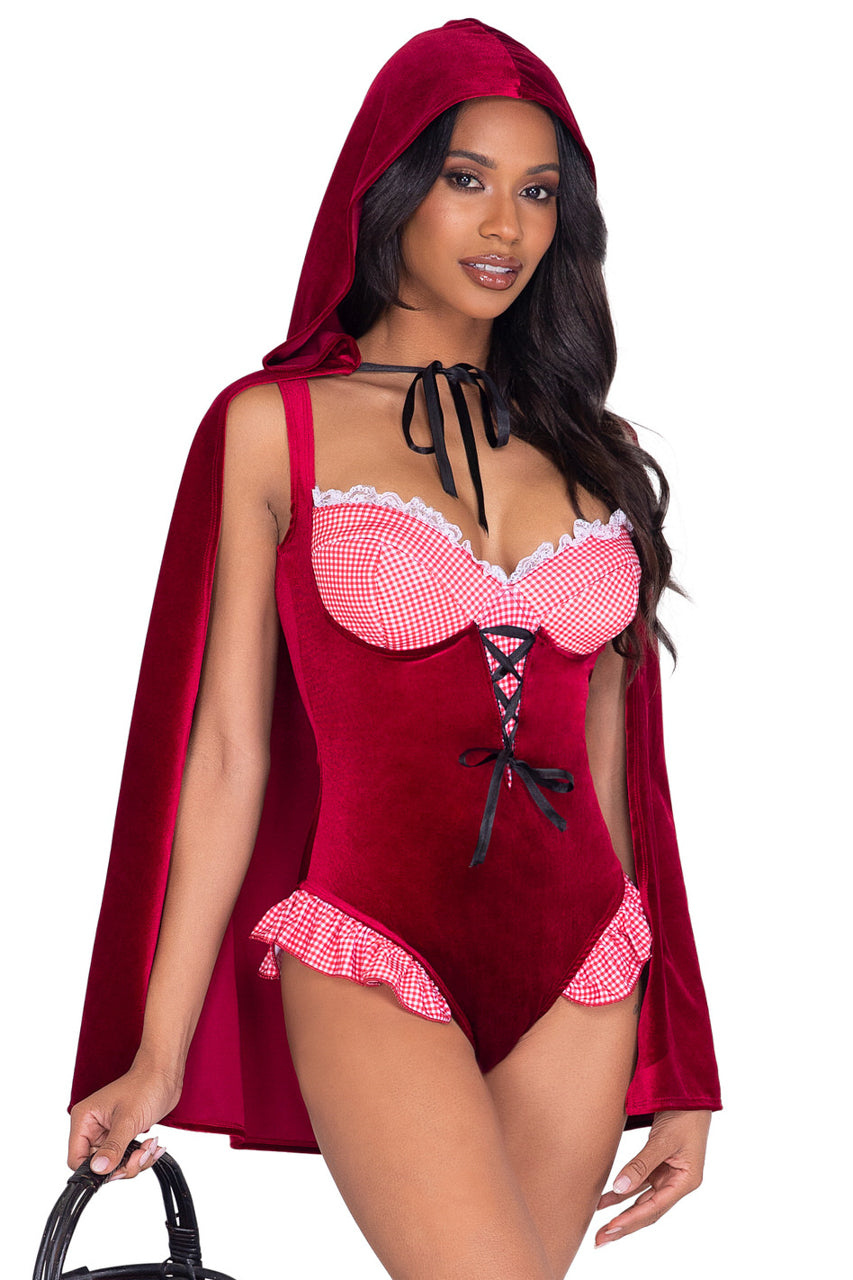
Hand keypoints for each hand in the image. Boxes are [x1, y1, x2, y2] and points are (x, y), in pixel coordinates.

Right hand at [67, 1058, 182, 1182]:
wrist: (164, 1074)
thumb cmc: (145, 1085)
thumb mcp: (128, 1119)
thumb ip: (113, 1147)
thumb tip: (99, 1169)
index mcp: (85, 1120)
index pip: (77, 1158)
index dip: (95, 1169)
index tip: (116, 1168)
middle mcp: (94, 1128)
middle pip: (99, 1166)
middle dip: (123, 1165)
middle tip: (139, 1155)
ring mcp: (109, 1133)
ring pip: (115, 1165)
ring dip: (136, 1161)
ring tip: (149, 1146)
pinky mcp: (124, 1136)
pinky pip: (128, 1158)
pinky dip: (141, 1156)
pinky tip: (152, 1145)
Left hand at [594, 1109, 711, 1247]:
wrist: (690, 1092)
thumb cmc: (683, 1114)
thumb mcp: (662, 1140)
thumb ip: (641, 1164)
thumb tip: (619, 1187)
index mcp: (686, 1181)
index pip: (654, 1207)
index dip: (631, 1220)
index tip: (611, 1229)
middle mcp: (678, 1182)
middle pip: (648, 1211)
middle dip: (624, 1225)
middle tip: (600, 1240)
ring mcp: (669, 1175)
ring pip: (642, 1200)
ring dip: (621, 1211)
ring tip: (600, 1226)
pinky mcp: (660, 1165)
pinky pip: (639, 1184)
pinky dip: (623, 1192)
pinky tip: (606, 1200)